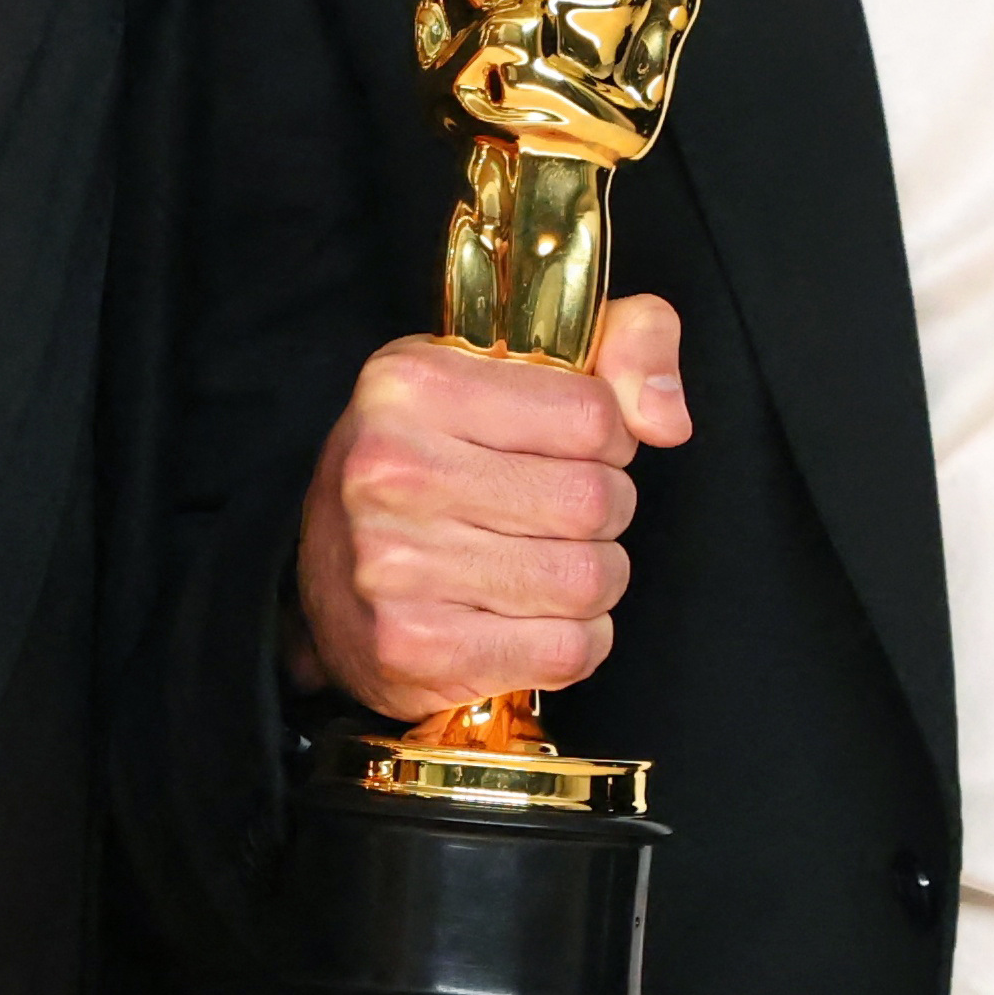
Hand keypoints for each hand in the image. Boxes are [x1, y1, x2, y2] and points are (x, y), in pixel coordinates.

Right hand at [298, 295, 689, 722]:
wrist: (327, 584)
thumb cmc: (435, 465)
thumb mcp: (510, 371)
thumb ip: (624, 344)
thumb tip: (667, 418)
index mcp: (410, 384)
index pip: (594, 413)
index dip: (607, 438)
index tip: (567, 448)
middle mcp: (390, 470)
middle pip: (595, 501)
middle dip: (602, 513)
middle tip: (554, 515)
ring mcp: (395, 565)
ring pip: (589, 582)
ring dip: (590, 582)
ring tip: (539, 565)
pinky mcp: (414, 648)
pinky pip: (566, 650)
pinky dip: (569, 641)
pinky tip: (525, 618)